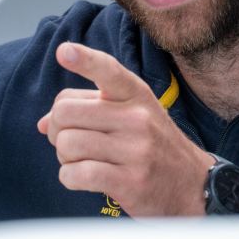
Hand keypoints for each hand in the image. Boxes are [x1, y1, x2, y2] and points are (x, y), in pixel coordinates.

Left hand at [37, 42, 214, 216]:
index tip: (63, 51)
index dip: (83, 60)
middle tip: (67, 139)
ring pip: (67, 144)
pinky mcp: (130, 182)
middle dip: (56, 127)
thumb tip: (44, 123)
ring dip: (64, 156)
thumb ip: (89, 111)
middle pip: (66, 111)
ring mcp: (135, 151)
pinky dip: (69, 177)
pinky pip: (76, 174)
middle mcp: (136, 118)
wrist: (194, 186)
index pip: (107, 70)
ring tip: (81, 160)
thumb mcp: (131, 116)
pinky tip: (82, 178)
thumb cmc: (153, 147)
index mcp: (135, 95)